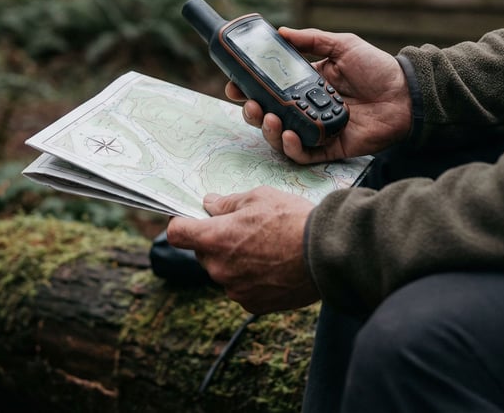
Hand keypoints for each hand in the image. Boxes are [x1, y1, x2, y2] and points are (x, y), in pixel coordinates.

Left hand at [166, 187, 319, 313]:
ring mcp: (235, 290)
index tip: (191, 218)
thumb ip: (228, 203)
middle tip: (244, 229)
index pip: (177, 233)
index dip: (181, 223)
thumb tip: (210, 205)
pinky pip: (242, 288)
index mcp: (215, 239)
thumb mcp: (259, 197)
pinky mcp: (253, 305)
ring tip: (267, 248)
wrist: (326, 254)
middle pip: (203, 253)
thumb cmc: (292, 220)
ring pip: (224, 271)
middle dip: (216, 241)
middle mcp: (219, 269)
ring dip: (235, 261)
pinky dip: (252, 278)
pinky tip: (274, 266)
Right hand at [227, 27, 411, 163]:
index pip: (268, 89)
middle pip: (268, 115)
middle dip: (251, 112)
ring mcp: (316, 130)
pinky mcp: (330, 148)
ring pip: (280, 137)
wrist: (406, 94)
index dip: (247, 88)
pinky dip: (292, 147)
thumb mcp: (343, 45)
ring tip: (269, 117)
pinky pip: (303, 155)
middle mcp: (306, 109)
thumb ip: (311, 40)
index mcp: (305, 85)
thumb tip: (279, 31)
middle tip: (248, 104)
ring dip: (268, 130)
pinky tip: (289, 135)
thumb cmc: (378, 68)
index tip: (232, 83)